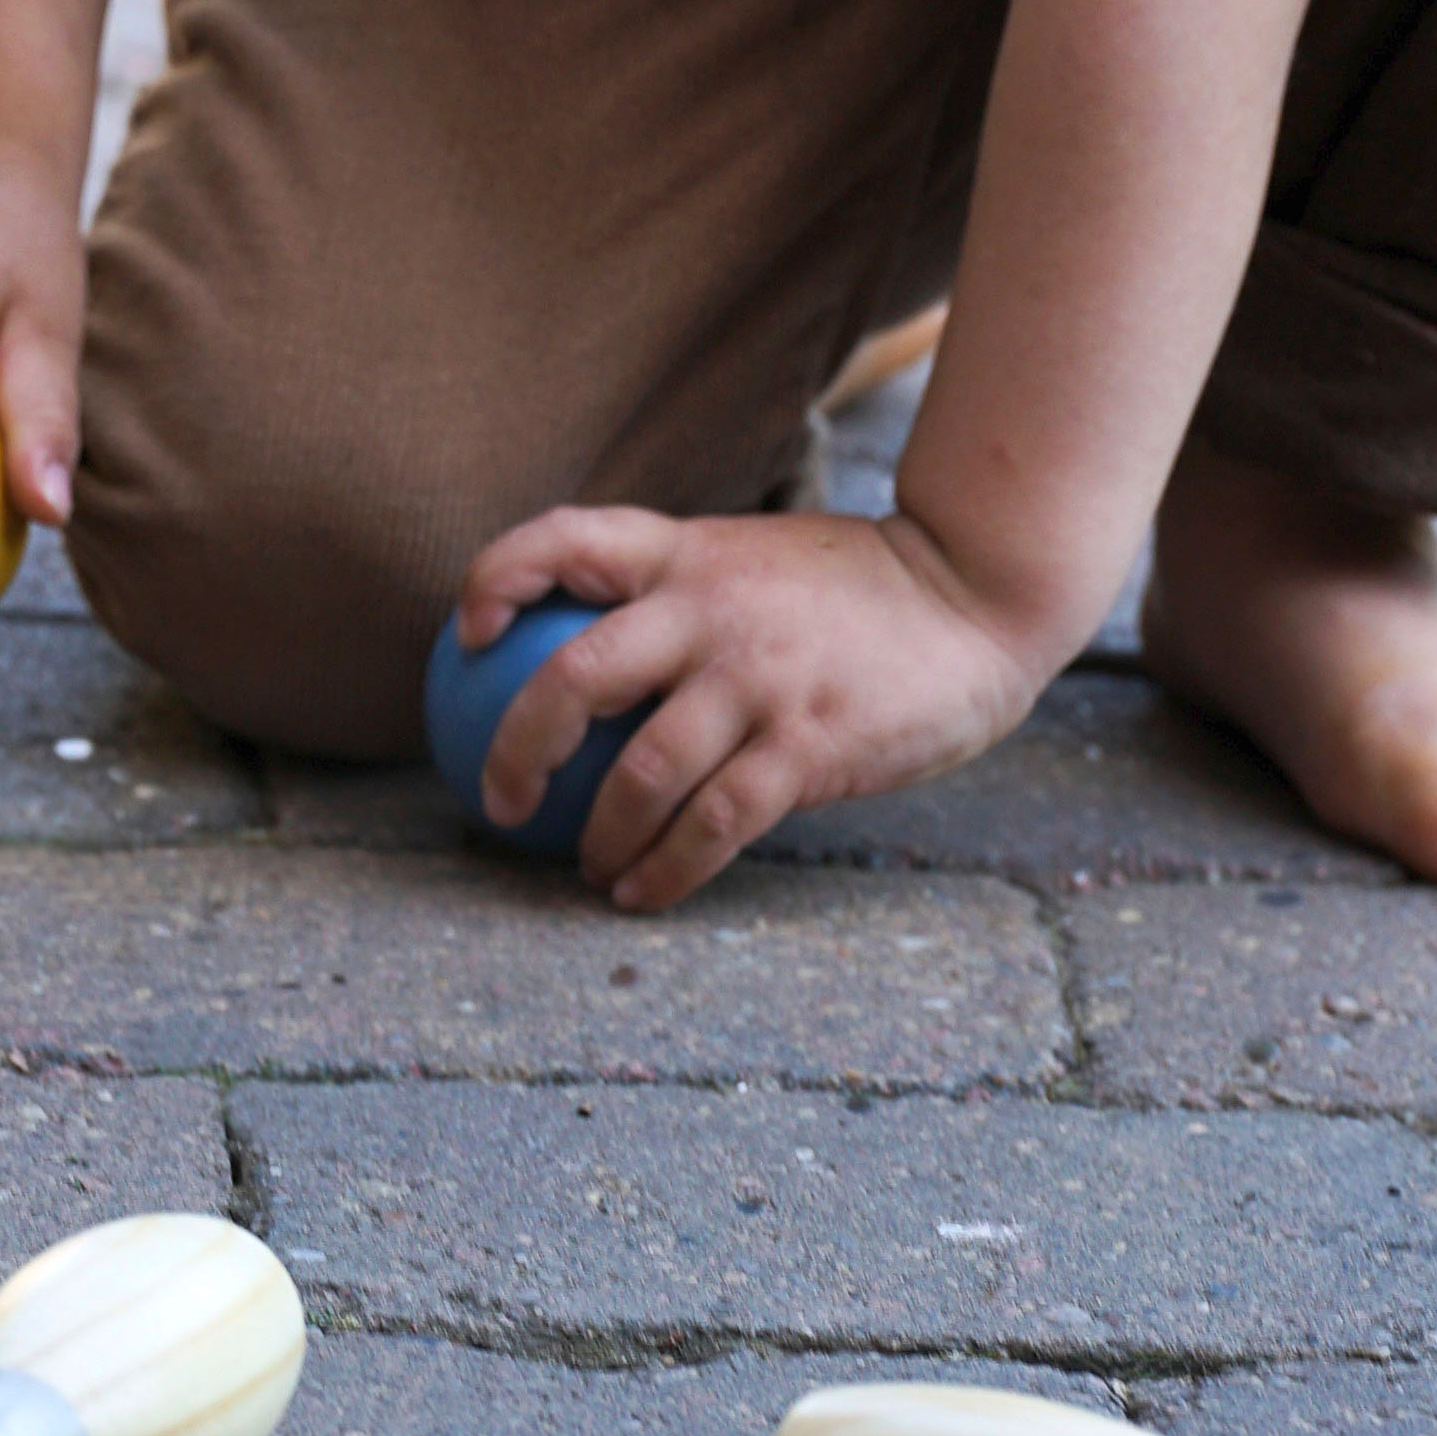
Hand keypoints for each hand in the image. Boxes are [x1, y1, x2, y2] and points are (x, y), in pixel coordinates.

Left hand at [445, 501, 1048, 910]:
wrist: (972, 594)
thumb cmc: (848, 587)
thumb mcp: (745, 556)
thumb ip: (671, 585)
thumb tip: (568, 641)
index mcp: (685, 553)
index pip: (561, 542)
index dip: (495, 580)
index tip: (464, 634)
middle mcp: (709, 610)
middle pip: (572, 678)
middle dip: (515, 750)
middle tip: (499, 799)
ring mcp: (758, 679)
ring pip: (639, 774)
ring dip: (596, 833)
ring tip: (585, 865)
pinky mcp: (808, 746)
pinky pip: (713, 825)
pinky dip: (664, 868)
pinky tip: (640, 892)